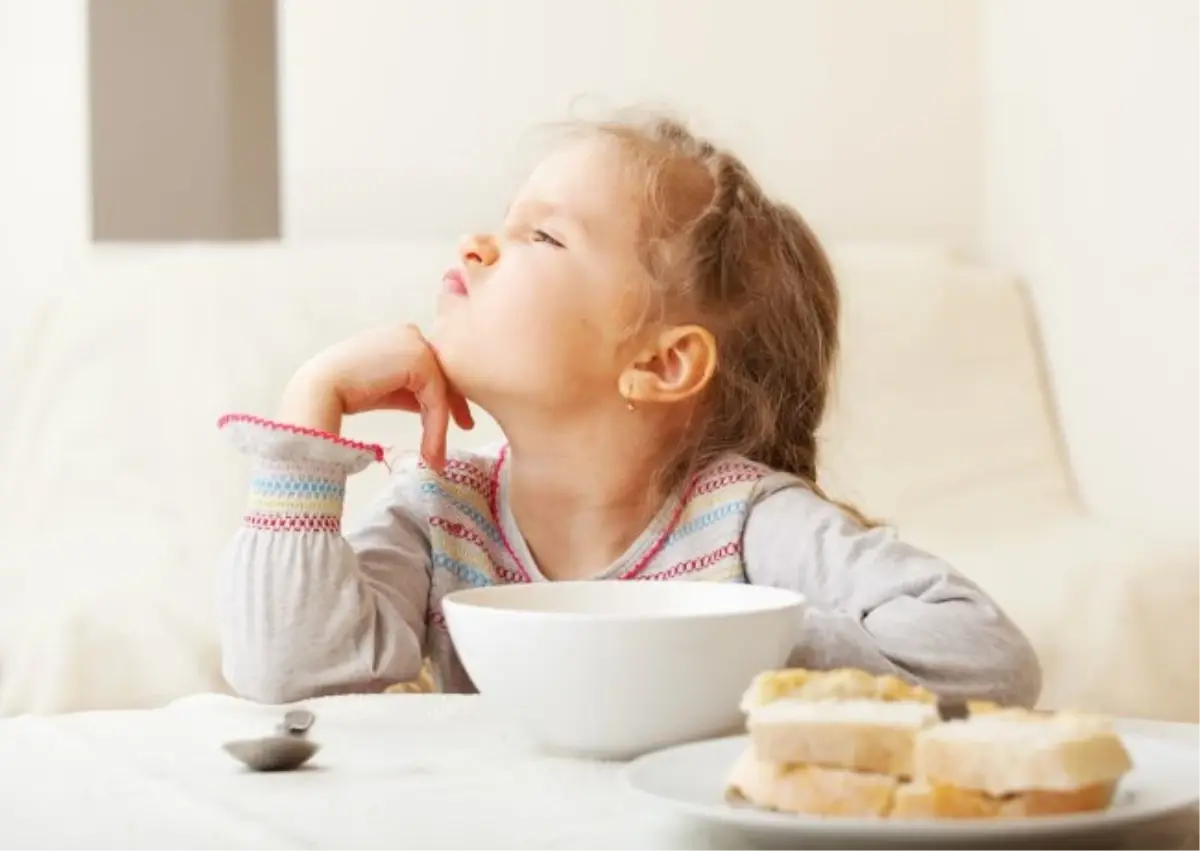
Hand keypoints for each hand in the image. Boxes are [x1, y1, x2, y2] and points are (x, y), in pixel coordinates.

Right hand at [279, 324, 473, 469]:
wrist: (320, 390)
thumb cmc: (346, 391)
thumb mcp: (388, 388)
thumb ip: (412, 390)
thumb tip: (437, 408)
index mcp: (402, 336)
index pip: (434, 367)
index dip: (447, 395)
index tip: (458, 421)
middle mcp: (411, 333)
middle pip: (443, 375)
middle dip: (454, 405)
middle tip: (466, 429)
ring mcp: (415, 344)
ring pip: (441, 389)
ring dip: (441, 426)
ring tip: (436, 457)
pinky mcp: (418, 360)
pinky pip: (435, 398)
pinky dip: (435, 427)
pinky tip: (431, 451)